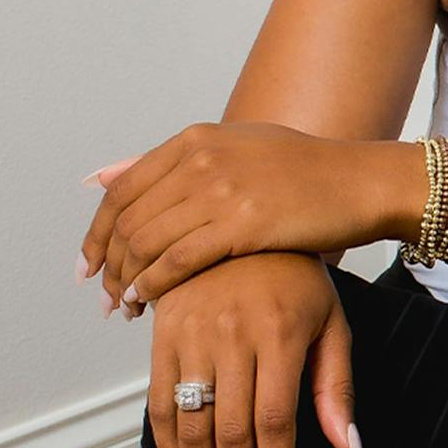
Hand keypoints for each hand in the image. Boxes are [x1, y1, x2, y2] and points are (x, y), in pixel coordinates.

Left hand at [77, 120, 374, 311]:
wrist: (358, 182)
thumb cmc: (303, 171)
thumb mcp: (234, 148)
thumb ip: (169, 164)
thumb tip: (101, 177)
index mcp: (195, 140)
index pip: (121, 191)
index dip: (96, 234)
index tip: (88, 266)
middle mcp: (200, 159)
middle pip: (127, 221)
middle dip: (107, 265)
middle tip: (103, 298)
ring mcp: (220, 189)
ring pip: (146, 243)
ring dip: (126, 282)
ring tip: (123, 308)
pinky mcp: (241, 224)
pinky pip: (177, 262)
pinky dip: (152, 287)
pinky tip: (147, 306)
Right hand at [146, 249, 358, 447]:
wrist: (244, 219)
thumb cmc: (298, 279)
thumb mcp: (332, 324)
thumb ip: (337, 389)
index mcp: (280, 333)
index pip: (274, 425)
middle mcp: (232, 335)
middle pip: (230, 435)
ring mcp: (192, 334)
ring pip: (189, 427)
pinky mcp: (163, 334)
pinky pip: (157, 404)